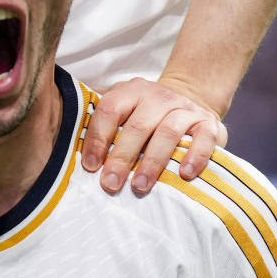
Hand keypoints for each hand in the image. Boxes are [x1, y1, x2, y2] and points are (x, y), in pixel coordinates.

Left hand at [81, 76, 225, 196]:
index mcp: (132, 90)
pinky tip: (185, 175)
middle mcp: (159, 96)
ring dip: (152, 162)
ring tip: (140, 186)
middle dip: (122, 157)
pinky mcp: (209, 124)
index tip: (90, 166)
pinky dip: (194, 157)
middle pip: (138, 125)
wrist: (192, 99)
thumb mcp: (125, 108)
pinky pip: (203, 139)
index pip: (110, 109)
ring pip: (168, 132)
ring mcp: (185, 108)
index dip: (98, 137)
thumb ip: (103, 120)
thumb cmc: (148, 114)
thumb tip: (67, 139)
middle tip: (110, 184)